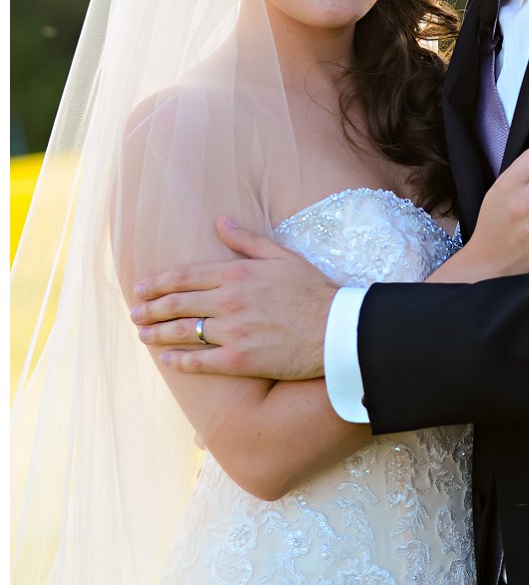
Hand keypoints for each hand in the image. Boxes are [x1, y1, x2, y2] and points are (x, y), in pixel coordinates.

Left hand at [133, 218, 336, 378]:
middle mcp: (229, 301)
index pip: (184, 276)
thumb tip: (219, 222)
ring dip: (157, 334)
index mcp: (237, 274)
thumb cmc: (314, 291)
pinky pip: (199, 361)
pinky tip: (167, 360)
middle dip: (149, 309)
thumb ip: (247, 240)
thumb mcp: (284, 257)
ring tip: (144, 335)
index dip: (157, 283)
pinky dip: (178, 361)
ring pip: (181, 332)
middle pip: (175, 304)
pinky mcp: (240, 359)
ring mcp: (232, 332)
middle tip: (134, 313)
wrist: (338, 329)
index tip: (141, 288)